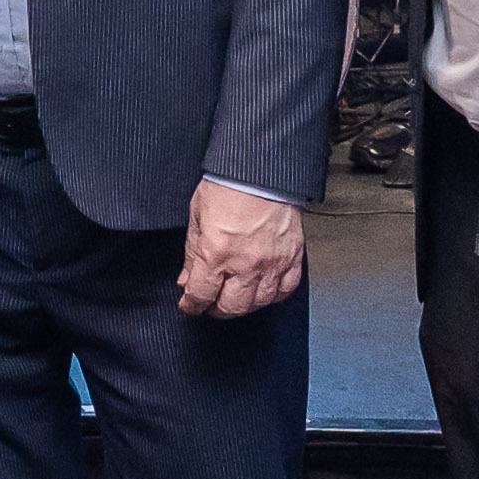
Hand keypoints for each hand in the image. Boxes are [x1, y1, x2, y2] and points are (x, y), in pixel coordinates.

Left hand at [175, 181, 306, 317]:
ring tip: (235, 298)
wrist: (261, 168)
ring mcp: (272, 262)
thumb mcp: (197, 216)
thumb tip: (186, 278)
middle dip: (216, 309)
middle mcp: (245, 262)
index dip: (191, 305)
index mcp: (216, 252)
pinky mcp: (291, 257)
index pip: (200, 294)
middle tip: (211, 303)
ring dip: (243, 305)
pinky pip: (285, 290)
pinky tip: (263, 290)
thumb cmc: (228, 184)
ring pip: (258, 303)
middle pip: (230, 307)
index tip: (189, 304)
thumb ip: (192, 252)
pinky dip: (273, 295)